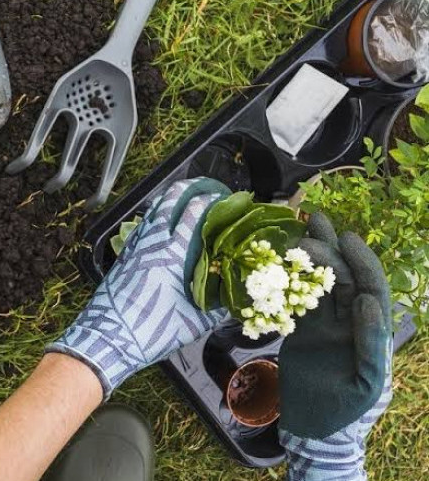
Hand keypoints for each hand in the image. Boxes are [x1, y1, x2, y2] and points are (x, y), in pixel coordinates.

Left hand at [47, 178, 231, 398]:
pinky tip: (161, 223)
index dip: (209, 200)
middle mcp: (152, 244)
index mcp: (172, 256)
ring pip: (153, 211)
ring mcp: (135, 247)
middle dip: (189, 188)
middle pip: (169, 201)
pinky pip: (141, 227)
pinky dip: (154, 217)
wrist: (108, 338)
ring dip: (170, 200)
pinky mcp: (124, 256)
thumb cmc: (149, 332)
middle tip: (205, 187)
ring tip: (185, 198)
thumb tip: (236, 300)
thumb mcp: (193, 324)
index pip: (193, 214)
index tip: (223, 197)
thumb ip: (217, 309)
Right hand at [278, 213, 392, 479]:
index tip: (346, 239)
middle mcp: (349, 323)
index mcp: (369, 332)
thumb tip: (367, 303)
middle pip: (343, 279)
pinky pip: (297, 301)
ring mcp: (325, 326)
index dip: (361, 262)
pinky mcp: (302, 332)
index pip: (370, 289)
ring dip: (311, 258)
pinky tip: (281, 261)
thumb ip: (371, 345)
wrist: (314, 430)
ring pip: (319, 284)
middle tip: (312, 223)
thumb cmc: (346, 412)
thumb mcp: (367, 384)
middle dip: (331, 250)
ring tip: (299, 229)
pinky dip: (289, 281)